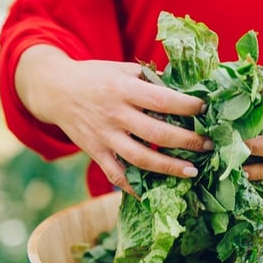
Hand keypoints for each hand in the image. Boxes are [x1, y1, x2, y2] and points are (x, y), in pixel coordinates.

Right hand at [16, 46, 209, 193]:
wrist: (55, 89)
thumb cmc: (96, 77)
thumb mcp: (122, 69)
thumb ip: (151, 79)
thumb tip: (187, 90)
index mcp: (124, 88)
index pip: (162, 100)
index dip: (188, 106)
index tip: (206, 110)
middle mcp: (114, 114)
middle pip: (156, 132)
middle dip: (187, 141)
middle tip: (208, 145)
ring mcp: (104, 136)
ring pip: (140, 158)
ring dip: (169, 167)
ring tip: (193, 171)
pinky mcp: (96, 153)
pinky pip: (117, 175)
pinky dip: (135, 188)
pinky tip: (156, 193)